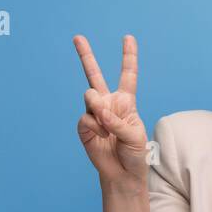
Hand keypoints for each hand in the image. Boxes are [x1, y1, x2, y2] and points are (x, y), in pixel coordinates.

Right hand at [72, 34, 150, 192]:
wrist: (122, 173)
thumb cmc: (134, 153)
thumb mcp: (134, 135)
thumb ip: (117, 120)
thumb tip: (97, 110)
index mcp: (126, 101)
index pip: (128, 75)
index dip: (128, 56)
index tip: (128, 38)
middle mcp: (108, 103)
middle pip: (95, 75)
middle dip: (85, 55)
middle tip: (77, 37)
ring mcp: (95, 114)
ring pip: (90, 96)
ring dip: (99, 109)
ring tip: (107, 126)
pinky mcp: (84, 126)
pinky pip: (86, 118)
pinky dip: (96, 127)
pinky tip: (102, 137)